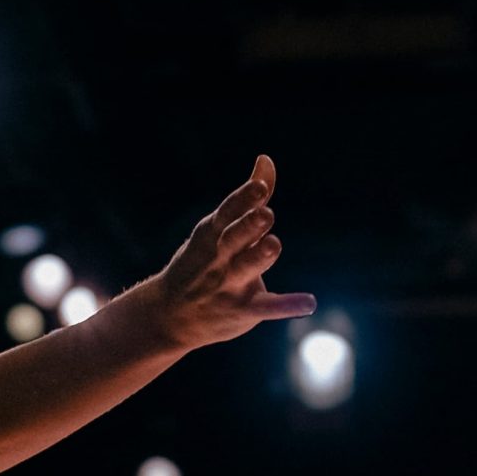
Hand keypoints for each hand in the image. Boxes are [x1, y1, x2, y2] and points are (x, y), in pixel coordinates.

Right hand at [137, 156, 316, 348]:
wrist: (168, 316)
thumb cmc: (200, 264)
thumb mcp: (216, 230)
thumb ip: (247, 199)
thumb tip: (266, 159)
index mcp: (213, 234)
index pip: (228, 212)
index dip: (243, 200)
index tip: (259, 188)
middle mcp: (219, 258)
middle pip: (235, 238)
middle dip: (249, 226)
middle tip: (267, 214)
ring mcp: (229, 285)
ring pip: (245, 268)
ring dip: (258, 257)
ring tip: (273, 245)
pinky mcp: (242, 310)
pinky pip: (266, 307)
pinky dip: (287, 305)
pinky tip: (308, 302)